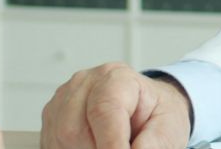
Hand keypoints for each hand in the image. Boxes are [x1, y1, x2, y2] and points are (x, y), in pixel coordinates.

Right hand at [41, 62, 191, 148]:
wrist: (146, 108)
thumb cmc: (155, 115)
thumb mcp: (168, 127)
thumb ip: (155, 142)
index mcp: (117, 77)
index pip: (104, 111)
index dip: (111, 144)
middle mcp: (85, 83)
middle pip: (75, 129)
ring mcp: (64, 99)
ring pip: (61, 139)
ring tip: (108, 146)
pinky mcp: (52, 117)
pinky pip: (52, 143)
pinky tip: (92, 146)